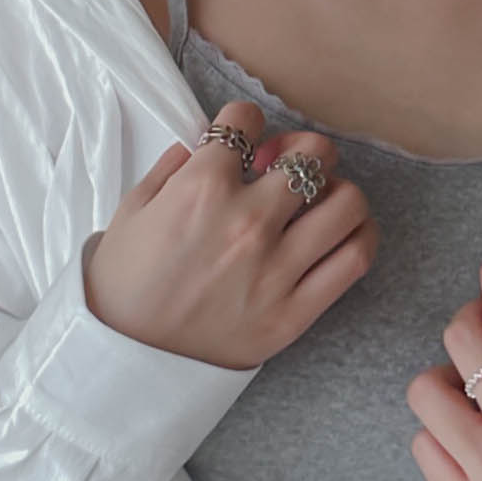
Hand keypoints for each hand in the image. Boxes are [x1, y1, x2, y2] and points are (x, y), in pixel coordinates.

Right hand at [84, 104, 376, 370]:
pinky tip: (341, 235)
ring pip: (348, 202)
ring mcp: (276, 268)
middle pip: (313, 154)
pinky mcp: (295, 312)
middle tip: (284, 170)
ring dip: (337, 192)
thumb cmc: (123, 284)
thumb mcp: (132, 210)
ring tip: (317, 204)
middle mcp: (247, 221)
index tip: (239, 141)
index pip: (246, 119)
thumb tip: (207, 145)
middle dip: (300, 151)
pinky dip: (358, 237)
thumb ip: (174, 167)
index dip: (242, 124)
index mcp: (201, 188)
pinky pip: (354, 260)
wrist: (124, 360)